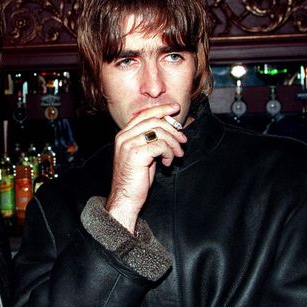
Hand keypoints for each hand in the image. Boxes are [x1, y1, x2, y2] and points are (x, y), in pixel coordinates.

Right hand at [106, 103, 186, 232]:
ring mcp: (128, 144)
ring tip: (177, 155)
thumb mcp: (143, 154)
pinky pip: (160, 145)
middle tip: (183, 141)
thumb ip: (150, 140)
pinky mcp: (136, 154)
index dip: (162, 110)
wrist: (125, 197)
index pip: (144, 115)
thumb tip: (168, 130)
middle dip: (173, 130)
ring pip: (159, 132)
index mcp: (124, 135)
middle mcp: (124, 137)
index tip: (175, 108)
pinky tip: (167, 162)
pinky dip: (168, 153)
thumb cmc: (135, 179)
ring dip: (173, 143)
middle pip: (154, 121)